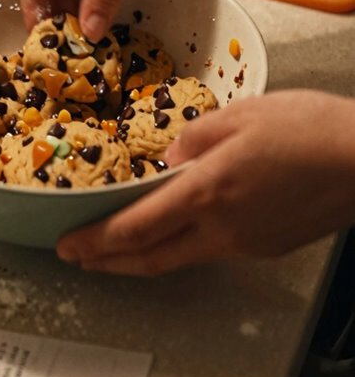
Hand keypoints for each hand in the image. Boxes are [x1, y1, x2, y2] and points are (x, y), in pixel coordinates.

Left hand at [56, 91, 354, 274]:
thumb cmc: (308, 128)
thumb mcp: (242, 114)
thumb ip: (195, 137)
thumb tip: (168, 158)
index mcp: (206, 192)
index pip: (135, 228)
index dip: (96, 242)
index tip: (68, 245)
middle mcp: (222, 229)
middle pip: (150, 259)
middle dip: (107, 262)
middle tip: (78, 259)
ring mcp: (247, 244)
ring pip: (182, 256)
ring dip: (143, 255)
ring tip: (119, 246)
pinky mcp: (269, 247)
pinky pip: (216, 247)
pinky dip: (186, 242)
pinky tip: (183, 225)